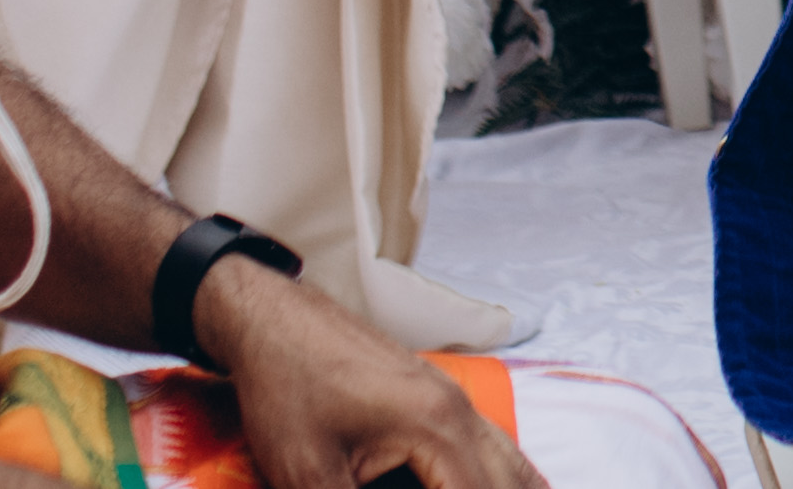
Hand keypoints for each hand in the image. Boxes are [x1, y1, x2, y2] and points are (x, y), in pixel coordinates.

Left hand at [201, 256, 542, 488]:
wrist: (275, 320)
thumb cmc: (287, 389)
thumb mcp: (306, 472)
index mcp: (435, 426)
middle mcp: (458, 408)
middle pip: (508, 481)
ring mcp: (452, 397)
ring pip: (510, 459)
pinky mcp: (437, 394)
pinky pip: (491, 440)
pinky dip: (508, 472)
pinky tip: (517, 483)